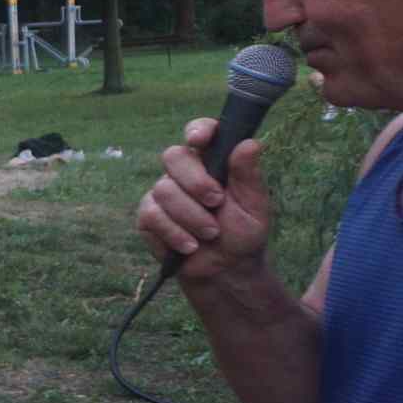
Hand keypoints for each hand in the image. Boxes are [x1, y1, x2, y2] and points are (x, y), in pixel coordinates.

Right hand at [136, 119, 269, 282]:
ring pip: (164, 190)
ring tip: (210, 234)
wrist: (225, 271)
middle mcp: (185, 173)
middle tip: (216, 202)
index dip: (197, 131)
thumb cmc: (243, 234)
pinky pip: (152, 215)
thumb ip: (249, 175)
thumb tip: (250, 142)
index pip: (200, 132)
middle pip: (174, 156)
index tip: (199, 141)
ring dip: (191, 216)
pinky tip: (190, 245)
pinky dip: (175, 233)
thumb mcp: (254, 205)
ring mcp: (162, 193)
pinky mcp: (148, 216)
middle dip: (195, 182)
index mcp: (213, 162)